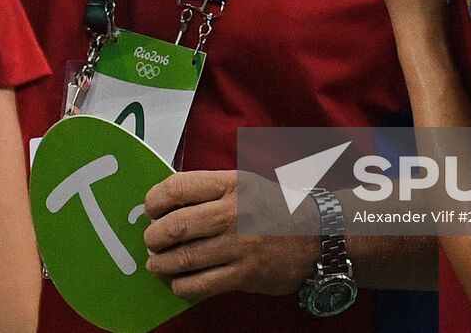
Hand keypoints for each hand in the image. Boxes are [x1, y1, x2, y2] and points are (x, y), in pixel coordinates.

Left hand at [143, 170, 315, 300]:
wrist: (320, 235)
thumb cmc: (276, 206)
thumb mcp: (245, 183)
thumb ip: (210, 190)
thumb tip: (168, 203)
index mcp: (230, 184)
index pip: (178, 187)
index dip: (155, 200)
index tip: (150, 210)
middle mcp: (232, 213)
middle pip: (176, 225)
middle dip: (154, 237)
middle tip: (151, 241)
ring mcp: (239, 246)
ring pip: (184, 258)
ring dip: (161, 264)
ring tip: (156, 264)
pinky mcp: (245, 275)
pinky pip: (201, 285)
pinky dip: (182, 286)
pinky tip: (178, 283)